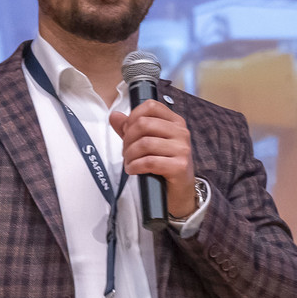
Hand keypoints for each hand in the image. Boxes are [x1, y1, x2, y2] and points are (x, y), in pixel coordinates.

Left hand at [110, 100, 196, 217]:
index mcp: (175, 122)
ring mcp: (182, 149)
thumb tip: (114, 116)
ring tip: (129, 162)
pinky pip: (149, 161)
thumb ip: (131, 128)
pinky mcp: (180, 166)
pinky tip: (133, 170)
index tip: (127, 131)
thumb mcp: (148, 143)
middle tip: (126, 151)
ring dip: (130, 155)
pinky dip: (135, 166)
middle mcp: (181, 132)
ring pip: (145, 143)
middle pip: (144, 124)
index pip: (151, 106)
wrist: (179, 191)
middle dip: (128, 139)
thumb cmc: (164, 165)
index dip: (133, 117)